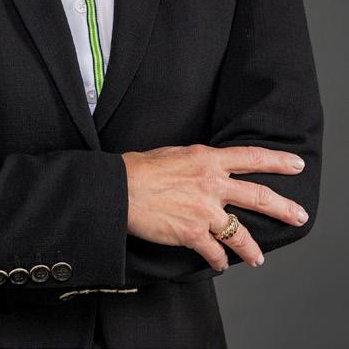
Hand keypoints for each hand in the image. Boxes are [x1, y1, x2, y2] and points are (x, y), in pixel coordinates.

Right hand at [121, 143, 308, 270]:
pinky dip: (219, 261)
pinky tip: (221, 265)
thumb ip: (198, 162)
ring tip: (259, 259)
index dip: (277, 161)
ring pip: (240, 233)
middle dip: (283, 208)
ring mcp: (204, 210)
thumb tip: (207, 168)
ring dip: (253, 249)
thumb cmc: (141, 168)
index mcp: (208, 158)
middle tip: (300, 216)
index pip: (251, 157)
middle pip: (258, 196)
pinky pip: (215, 252)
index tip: (296, 165)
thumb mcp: (176, 154)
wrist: (120, 188)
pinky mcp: (192, 233)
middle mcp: (211, 183)